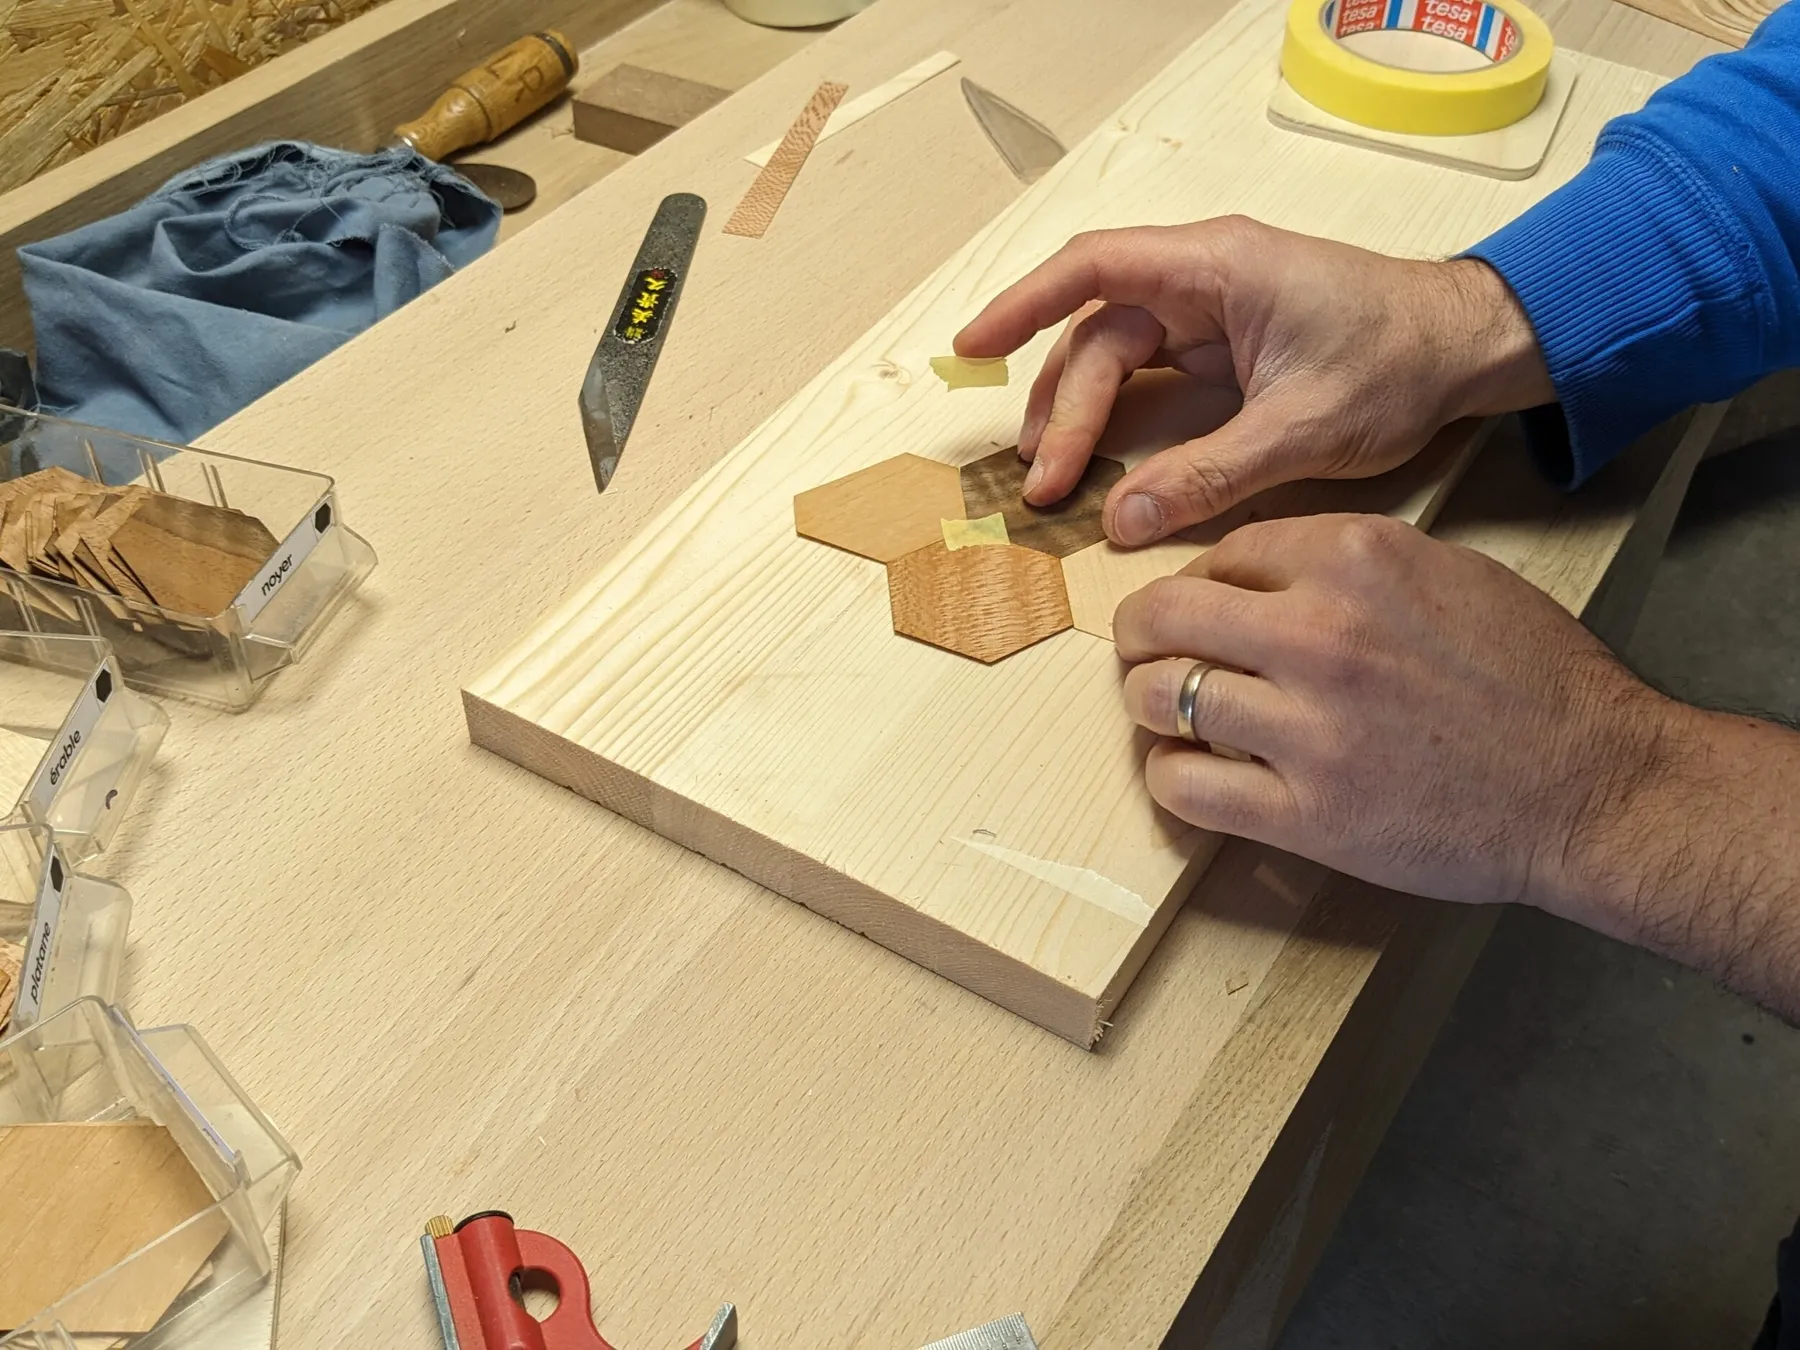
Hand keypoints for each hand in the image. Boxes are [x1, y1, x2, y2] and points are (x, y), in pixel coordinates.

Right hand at [954, 217, 1552, 544]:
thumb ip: (1208, 475)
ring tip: (1057, 480)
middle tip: (1043, 485)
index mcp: (1217, 269)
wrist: (1470, 349)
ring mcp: (1212, 316)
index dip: (1024, 304)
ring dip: (1082, 417)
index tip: (973, 346)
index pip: (1094, 269)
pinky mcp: (1224, 351)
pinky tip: (1100, 463)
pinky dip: (1119, 419)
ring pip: (1118, 359)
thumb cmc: (1400, 362)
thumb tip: (1124, 522)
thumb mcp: (1302, 429)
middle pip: (1100, 335)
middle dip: (1063, 409)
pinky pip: (1150, 378)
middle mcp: (1203, 281)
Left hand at [1114, 513, 1682, 909]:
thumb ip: (1350, 564)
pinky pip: (1186, 785)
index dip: (1197, 579)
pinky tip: (1187, 771)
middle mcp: (1320, 632)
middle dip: (1139, 630)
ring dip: (1146, 702)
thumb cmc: (1535, 677)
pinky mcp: (1306, 814)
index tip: (1199, 605)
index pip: (1222, 552)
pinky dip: (1169, 776)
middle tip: (1142, 650)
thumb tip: (1257, 576)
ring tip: (1162, 712)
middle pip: (1168, 613)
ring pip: (1161, 696)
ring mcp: (1309, 727)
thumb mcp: (1449, 573)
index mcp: (1355, 558)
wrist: (1596, 785)